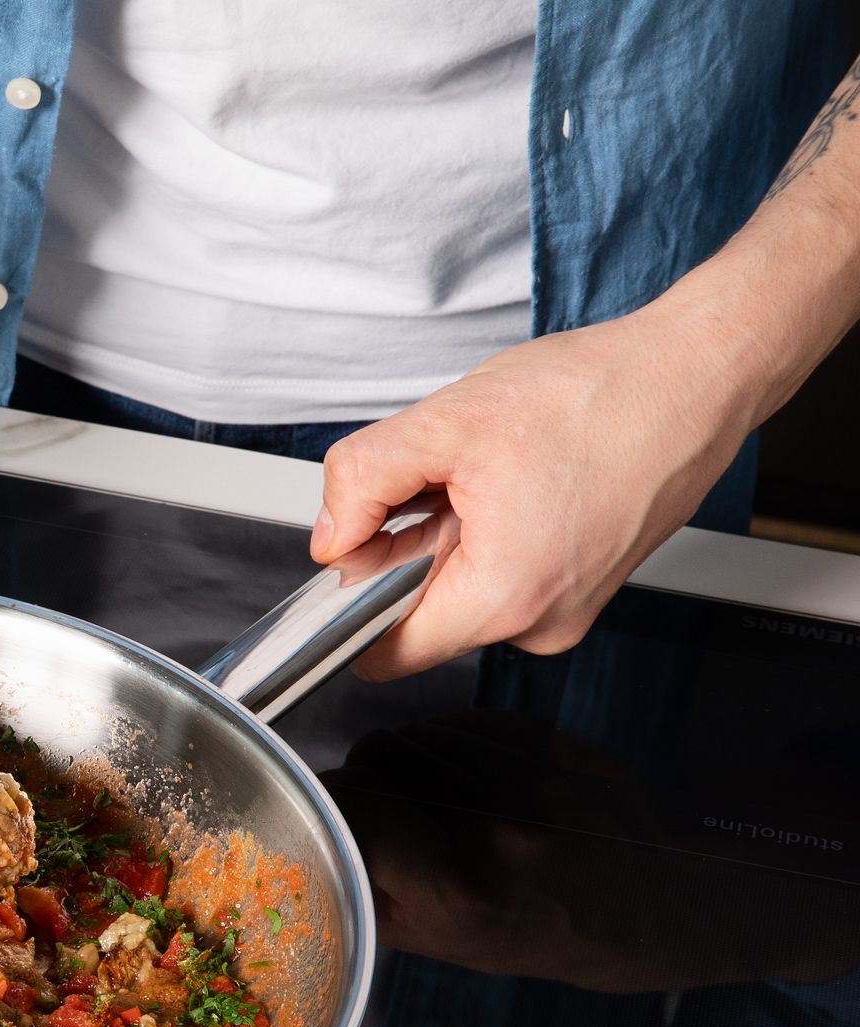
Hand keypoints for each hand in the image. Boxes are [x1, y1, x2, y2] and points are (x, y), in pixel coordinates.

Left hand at [310, 305, 754, 679]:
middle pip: (420, 612)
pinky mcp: (581, 584)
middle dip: (408, 548)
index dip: (350, 599)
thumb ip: (361, 480)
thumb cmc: (601, 394)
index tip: (353, 550)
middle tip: (442, 481)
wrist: (695, 373)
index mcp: (504, 600)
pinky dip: (490, 529)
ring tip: (493, 473)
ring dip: (451, 533)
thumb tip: (329, 534)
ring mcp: (567, 607)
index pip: (385, 653)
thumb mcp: (446, 422)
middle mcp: (541, 623)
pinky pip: (503, 572)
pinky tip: (519, 480)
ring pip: (461, 588)